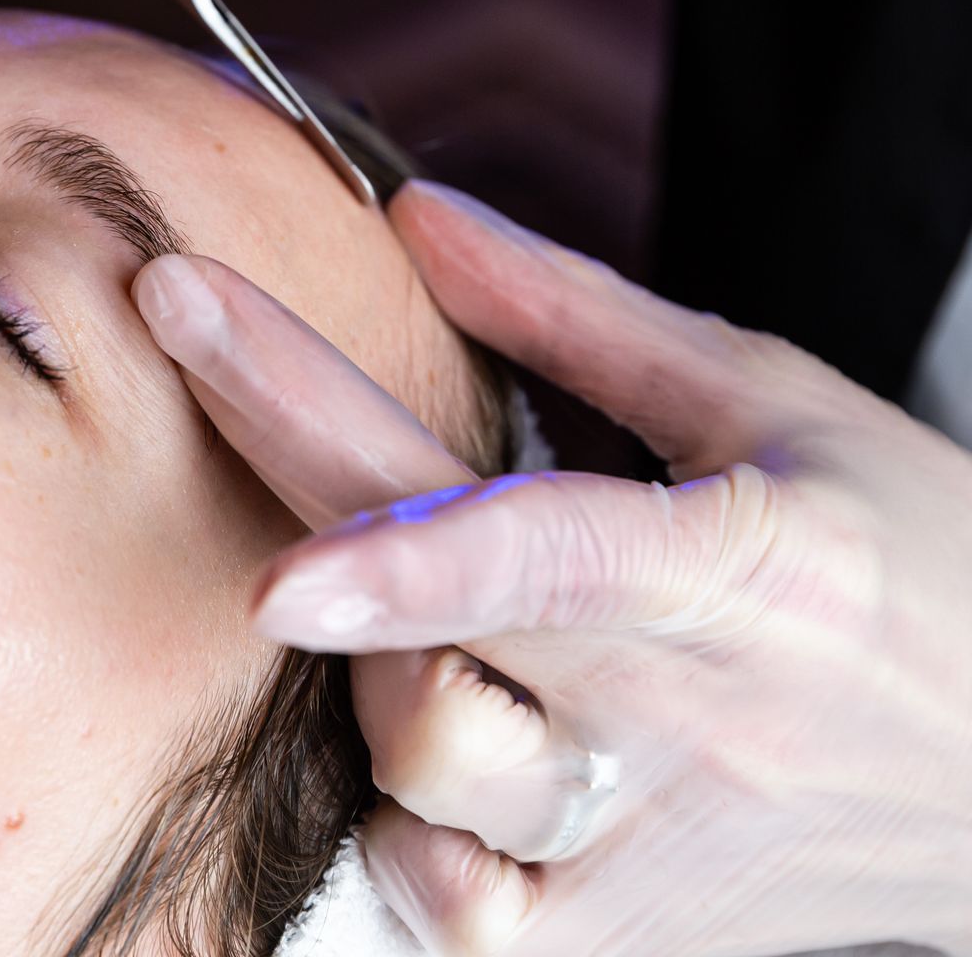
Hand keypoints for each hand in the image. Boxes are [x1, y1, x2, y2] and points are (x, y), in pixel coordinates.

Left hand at [130, 181, 971, 956]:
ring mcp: (643, 855)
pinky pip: (439, 904)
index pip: (541, 552)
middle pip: (423, 647)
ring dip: (380, 670)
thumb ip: (576, 314)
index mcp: (746, 576)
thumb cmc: (905, 568)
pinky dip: (405, 821)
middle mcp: (685, 726)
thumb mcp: (773, 407)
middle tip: (197, 349)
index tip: (229, 399)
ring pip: (417, 769)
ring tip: (446, 623)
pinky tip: (445, 757)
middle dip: (300, 513)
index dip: (388, 532)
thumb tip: (413, 214)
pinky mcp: (613, 944)